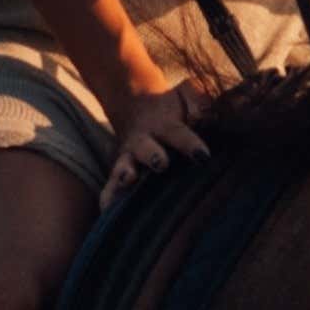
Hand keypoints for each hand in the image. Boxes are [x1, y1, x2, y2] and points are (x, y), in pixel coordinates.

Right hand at [96, 73, 213, 201]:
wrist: (137, 105)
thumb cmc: (173, 107)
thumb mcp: (186, 97)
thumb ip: (197, 102)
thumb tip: (202, 114)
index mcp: (164, 125)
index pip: (178, 133)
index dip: (190, 143)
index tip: (203, 156)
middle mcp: (143, 142)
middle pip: (146, 148)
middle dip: (152, 155)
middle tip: (161, 164)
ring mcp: (128, 158)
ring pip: (124, 167)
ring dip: (125, 175)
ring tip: (127, 181)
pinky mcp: (119, 173)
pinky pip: (111, 187)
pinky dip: (109, 198)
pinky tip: (107, 211)